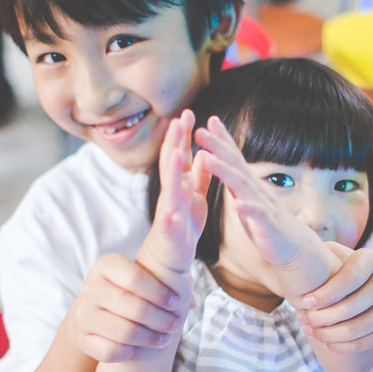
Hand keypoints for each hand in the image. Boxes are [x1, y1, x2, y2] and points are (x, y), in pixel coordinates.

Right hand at [70, 253, 188, 363]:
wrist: (97, 314)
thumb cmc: (131, 293)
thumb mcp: (144, 278)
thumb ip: (168, 280)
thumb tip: (190, 301)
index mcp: (106, 265)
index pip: (136, 277)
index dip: (160, 293)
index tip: (176, 302)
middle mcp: (90, 287)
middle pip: (134, 306)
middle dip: (161, 319)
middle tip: (174, 325)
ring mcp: (83, 314)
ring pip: (125, 332)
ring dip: (150, 338)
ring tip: (164, 338)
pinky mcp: (81, 338)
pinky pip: (110, 351)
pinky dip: (129, 352)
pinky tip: (138, 348)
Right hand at [144, 110, 209, 272]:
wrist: (171, 258)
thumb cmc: (183, 225)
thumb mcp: (195, 196)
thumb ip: (199, 174)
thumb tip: (203, 151)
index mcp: (180, 184)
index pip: (180, 154)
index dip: (183, 135)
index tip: (188, 112)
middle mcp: (172, 193)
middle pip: (172, 164)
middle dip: (175, 143)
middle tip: (178, 121)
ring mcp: (169, 211)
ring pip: (169, 189)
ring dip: (172, 172)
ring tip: (176, 154)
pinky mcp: (170, 232)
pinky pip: (169, 222)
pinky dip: (169, 214)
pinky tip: (170, 208)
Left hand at [195, 116, 318, 268]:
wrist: (292, 246)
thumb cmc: (265, 222)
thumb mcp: (246, 197)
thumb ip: (235, 181)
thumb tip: (222, 163)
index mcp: (246, 184)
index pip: (234, 157)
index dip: (221, 139)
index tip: (209, 120)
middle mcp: (255, 189)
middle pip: (234, 163)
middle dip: (217, 146)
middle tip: (199, 130)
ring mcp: (261, 205)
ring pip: (241, 185)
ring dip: (224, 171)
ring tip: (207, 158)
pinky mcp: (266, 224)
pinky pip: (256, 215)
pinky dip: (247, 209)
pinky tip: (237, 205)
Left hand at [300, 242, 372, 352]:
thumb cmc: (352, 271)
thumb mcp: (342, 255)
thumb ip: (325, 253)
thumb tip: (302, 252)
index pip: (349, 278)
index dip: (326, 293)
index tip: (305, 301)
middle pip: (351, 307)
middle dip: (321, 316)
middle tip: (301, 318)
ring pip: (356, 329)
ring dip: (327, 334)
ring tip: (308, 330)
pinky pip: (364, 343)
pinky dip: (340, 345)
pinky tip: (324, 341)